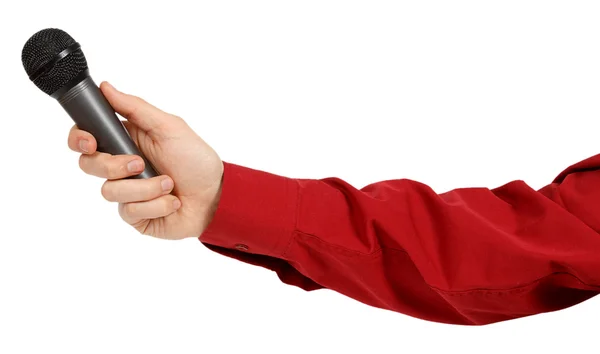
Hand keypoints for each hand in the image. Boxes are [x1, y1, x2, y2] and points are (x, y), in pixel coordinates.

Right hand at [67, 82, 223, 239]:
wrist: (217, 196)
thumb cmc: (197, 160)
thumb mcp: (169, 127)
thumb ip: (136, 107)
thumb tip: (106, 87)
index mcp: (126, 141)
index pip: (85, 138)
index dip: (78, 139)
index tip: (90, 142)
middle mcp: (121, 167)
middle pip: (88, 165)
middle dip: (113, 166)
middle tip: (140, 164)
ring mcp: (127, 193)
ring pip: (109, 191)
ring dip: (145, 188)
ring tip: (170, 184)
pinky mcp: (135, 215)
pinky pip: (129, 211)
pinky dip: (155, 205)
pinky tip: (173, 202)